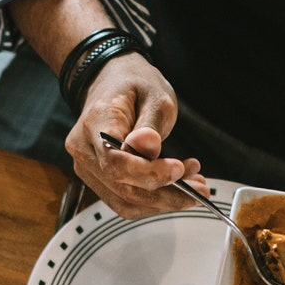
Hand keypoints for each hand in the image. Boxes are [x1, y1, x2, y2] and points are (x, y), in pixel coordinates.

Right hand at [66, 54, 200, 217]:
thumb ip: (151, 126)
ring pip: (125, 201)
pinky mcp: (99, 180)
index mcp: (95, 123)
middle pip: (122, 187)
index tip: (178, 169)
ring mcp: (88, 168)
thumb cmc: (134, 85)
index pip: (115, 162)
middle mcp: (84, 151)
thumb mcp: (154, 96)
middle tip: (199, 188)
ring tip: (194, 186)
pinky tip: (177, 187)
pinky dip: (155, 200)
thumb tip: (149, 147)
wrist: (112, 83)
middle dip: (166, 193)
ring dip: (163, 201)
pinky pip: (126, 200)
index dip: (148, 173)